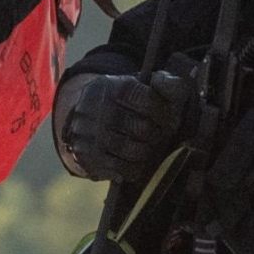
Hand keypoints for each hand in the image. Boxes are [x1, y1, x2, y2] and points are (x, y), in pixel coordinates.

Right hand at [53, 68, 180, 184]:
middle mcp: (98, 109)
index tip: (168, 118)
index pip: (149, 102)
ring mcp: (90, 134)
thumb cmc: (124, 102)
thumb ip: (164, 82)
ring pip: (134, 152)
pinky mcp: (87, 156)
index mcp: (113, 86)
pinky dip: (134, 169)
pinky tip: (135, 162)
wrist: (86, 116)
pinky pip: (121, 170)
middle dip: (157, 134)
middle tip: (158, 135)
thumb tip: (167, 84)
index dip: (165, 113)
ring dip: (147, 152)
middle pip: (143, 129)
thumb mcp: (142, 85)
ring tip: (147, 147)